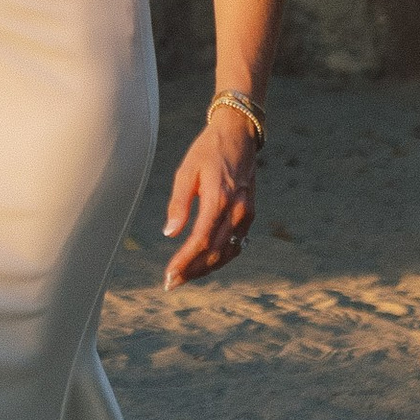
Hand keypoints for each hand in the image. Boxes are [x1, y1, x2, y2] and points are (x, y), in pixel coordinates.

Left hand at [162, 108, 258, 286]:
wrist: (238, 135)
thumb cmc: (207, 151)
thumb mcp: (187, 171)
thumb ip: (179, 203)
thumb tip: (169, 233)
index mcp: (220, 199)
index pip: (201, 240)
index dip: (184, 261)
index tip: (169, 274)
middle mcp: (238, 211)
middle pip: (214, 252)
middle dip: (192, 271)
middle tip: (170, 283)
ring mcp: (247, 214)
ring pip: (227, 253)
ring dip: (205, 269)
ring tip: (183, 277)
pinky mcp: (250, 214)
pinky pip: (236, 244)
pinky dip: (219, 258)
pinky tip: (203, 263)